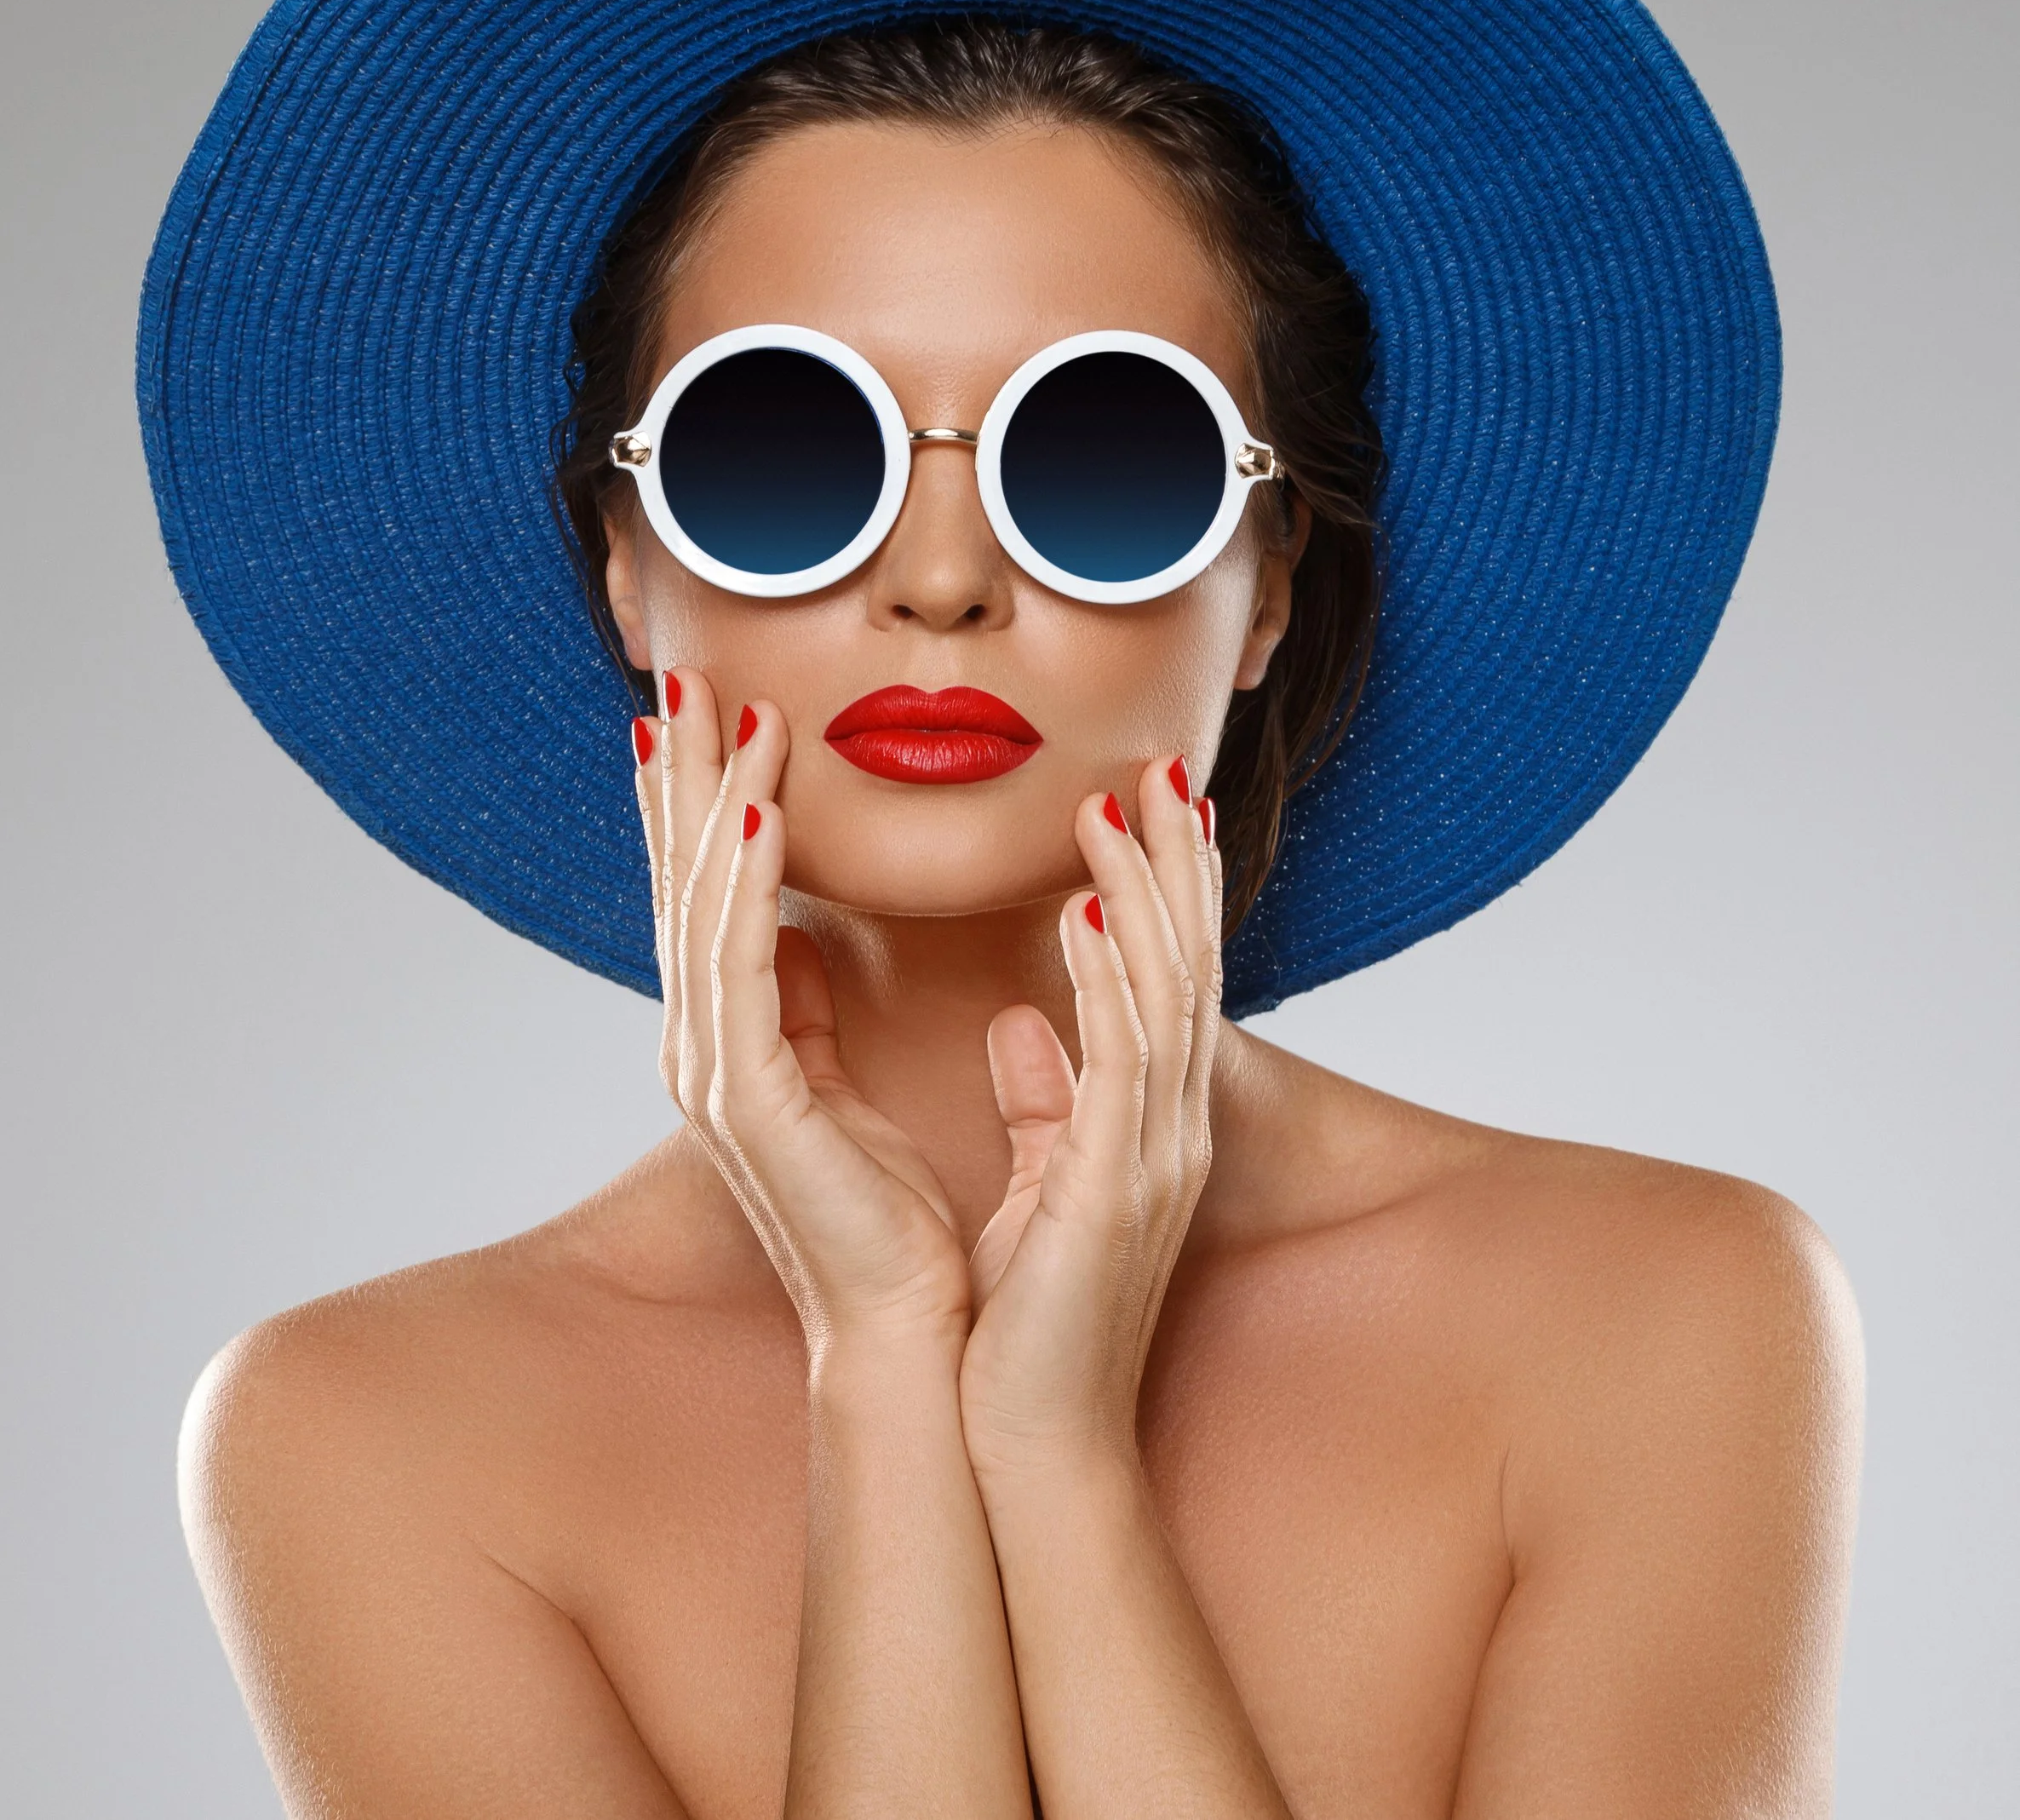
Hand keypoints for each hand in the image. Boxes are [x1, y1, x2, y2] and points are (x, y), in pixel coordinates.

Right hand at [635, 669, 973, 1361]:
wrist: (911, 1329)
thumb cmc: (888, 1218)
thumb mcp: (841, 1086)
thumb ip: (806, 1008)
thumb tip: (796, 935)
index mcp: (734, 1041)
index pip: (709, 893)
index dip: (701, 801)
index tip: (709, 713)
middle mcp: (705, 1046)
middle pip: (683, 881)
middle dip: (679, 776)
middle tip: (676, 674)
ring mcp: (714, 1074)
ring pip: (702, 908)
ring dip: (714, 805)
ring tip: (726, 715)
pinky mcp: (747, 1103)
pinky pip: (739, 971)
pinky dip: (745, 892)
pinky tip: (756, 821)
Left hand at [959, 757, 1222, 1484]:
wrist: (1032, 1440)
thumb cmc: (1032, 1319)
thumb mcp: (1040, 1186)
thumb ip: (1043, 1101)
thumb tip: (1022, 1023)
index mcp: (1147, 1121)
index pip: (1164, 977)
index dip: (1161, 887)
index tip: (1142, 801)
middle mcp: (1169, 1126)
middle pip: (1187, 966)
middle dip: (1175, 864)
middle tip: (1162, 769)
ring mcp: (1155, 1156)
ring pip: (1166, 996)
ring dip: (1143, 897)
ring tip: (1117, 808)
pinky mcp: (1117, 1190)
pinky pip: (1122, 1066)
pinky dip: (1108, 986)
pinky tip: (1083, 919)